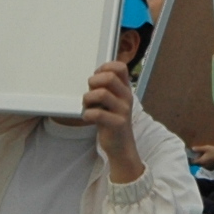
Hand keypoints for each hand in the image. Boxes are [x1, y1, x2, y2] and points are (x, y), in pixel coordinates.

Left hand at [81, 60, 142, 180]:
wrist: (121, 147)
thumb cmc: (112, 120)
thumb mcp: (112, 101)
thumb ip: (106, 88)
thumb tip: (94, 76)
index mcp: (125, 89)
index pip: (120, 67)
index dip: (105, 68)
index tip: (96, 78)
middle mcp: (126, 97)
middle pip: (109, 77)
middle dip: (93, 82)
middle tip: (90, 93)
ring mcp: (123, 110)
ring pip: (101, 93)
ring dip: (88, 98)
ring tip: (87, 106)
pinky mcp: (117, 124)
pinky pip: (98, 114)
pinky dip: (87, 114)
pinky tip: (87, 117)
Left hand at [188, 142, 213, 167]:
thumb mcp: (206, 148)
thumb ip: (198, 149)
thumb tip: (192, 149)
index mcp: (201, 162)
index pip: (192, 162)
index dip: (191, 158)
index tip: (193, 154)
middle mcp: (203, 166)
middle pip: (198, 163)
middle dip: (198, 158)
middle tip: (201, 152)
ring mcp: (208, 168)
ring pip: (202, 164)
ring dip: (203, 160)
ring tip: (207, 154)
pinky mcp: (212, 169)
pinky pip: (207, 165)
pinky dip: (207, 162)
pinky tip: (211, 158)